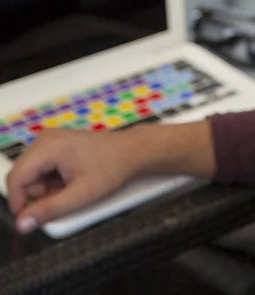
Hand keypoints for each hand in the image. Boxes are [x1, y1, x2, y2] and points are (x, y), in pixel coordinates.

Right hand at [7, 127, 144, 233]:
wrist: (130, 151)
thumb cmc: (111, 168)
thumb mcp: (81, 195)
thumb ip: (49, 210)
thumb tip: (23, 223)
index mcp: (48, 147)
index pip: (15, 179)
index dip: (19, 203)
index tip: (32, 218)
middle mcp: (45, 139)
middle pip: (21, 175)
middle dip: (35, 193)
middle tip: (61, 198)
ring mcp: (49, 139)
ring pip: (30, 172)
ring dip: (43, 187)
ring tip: (68, 188)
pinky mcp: (55, 143)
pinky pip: (40, 166)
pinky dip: (49, 179)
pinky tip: (68, 179)